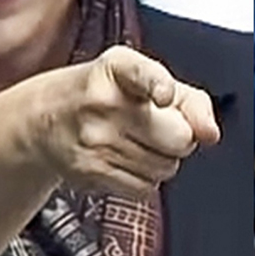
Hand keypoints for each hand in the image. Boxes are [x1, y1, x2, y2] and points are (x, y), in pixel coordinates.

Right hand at [30, 46, 220, 199]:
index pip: (145, 75)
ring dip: (161, 160)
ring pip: (166, 167)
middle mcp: (103, 101)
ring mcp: (94, 139)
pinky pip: (145, 188)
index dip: (159, 87)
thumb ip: (191, 101)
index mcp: (119, 67)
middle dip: (181, 138)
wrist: (43, 118)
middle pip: (179, 138)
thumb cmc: (106, 94)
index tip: (162, 96)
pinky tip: (125, 160)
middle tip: (161, 128)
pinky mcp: (88, 171)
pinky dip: (144, 179)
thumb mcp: (146, 79)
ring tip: (136, 142)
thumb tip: (211, 135)